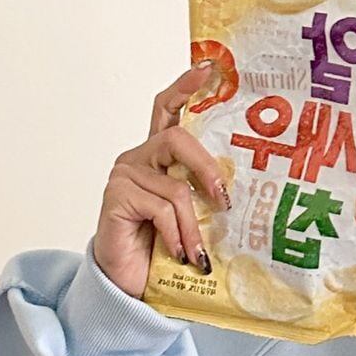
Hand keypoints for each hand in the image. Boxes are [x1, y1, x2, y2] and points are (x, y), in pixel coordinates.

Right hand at [92, 65, 233, 299]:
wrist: (128, 287)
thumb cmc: (163, 252)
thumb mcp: (193, 218)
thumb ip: (204, 195)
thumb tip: (239, 190)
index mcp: (159, 159)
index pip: (168, 111)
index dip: (184, 87)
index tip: (206, 68)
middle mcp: (139, 159)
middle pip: (177, 140)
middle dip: (207, 169)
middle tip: (223, 199)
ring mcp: (125, 176)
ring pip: (175, 187)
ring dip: (193, 225)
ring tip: (198, 254)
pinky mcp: (116, 196)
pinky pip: (161, 208)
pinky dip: (177, 234)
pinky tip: (179, 253)